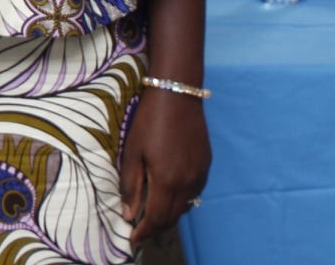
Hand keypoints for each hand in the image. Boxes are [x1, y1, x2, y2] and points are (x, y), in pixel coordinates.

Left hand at [119, 87, 210, 247]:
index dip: (144, 233)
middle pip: (172, 217)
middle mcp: (188, 183)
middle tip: (139, 232)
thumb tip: (128, 214)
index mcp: (168, 180)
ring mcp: (200, 175)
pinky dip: (180, 203)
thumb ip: (131, 185)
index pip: (156, 218)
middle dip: (155, 228)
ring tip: (151, 218)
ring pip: (185, 208)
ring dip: (168, 216)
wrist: (178, 95)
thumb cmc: (149, 121)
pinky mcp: (206, 166)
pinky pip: (193, 195)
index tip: (132, 240)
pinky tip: (168, 197)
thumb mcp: (132, 151)